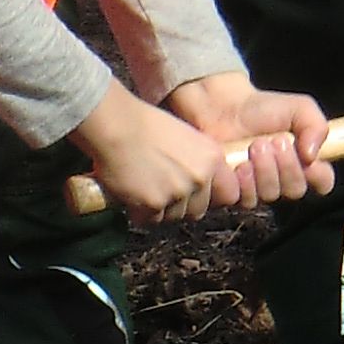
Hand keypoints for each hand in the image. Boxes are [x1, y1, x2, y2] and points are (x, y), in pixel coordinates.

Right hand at [70, 86, 238, 226]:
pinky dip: (140, 212)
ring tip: (144, 187)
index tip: (198, 195)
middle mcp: (200, 177)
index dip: (211, 197)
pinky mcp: (154, 204)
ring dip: (160, 209)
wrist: (115, 126)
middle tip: (163, 190)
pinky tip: (132, 192)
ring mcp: (178, 193)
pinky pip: (150, 220)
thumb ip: (199, 161)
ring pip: (174, 217)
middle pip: (199, 210)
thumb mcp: (186, 136)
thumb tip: (199, 182)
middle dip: (182, 205)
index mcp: (212, 158)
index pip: (229, 195)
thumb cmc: (143, 124)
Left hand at [169, 74, 331, 205]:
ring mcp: (258, 188)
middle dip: (286, 165)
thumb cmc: (261, 109)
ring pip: (270, 194)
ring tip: (254, 146)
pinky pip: (245, 199)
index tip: (309, 160)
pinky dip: (244, 181)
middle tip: (272, 141)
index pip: (323, 182)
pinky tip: (239, 163)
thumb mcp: (299, 108)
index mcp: (303, 161)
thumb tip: (312, 156)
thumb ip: (316, 126)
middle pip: (295, 190)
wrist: (223, 107)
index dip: (319, 176)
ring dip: (265, 170)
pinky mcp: (234, 192)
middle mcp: (282, 178)